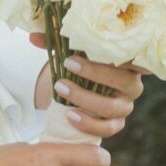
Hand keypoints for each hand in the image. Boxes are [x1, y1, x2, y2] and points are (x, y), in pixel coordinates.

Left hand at [30, 33, 145, 140]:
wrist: (80, 87)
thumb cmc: (80, 62)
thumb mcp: (71, 47)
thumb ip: (56, 40)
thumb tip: (33, 37)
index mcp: (128, 61)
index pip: (131, 56)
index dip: (112, 52)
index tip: (88, 44)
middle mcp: (132, 84)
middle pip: (124, 81)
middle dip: (94, 73)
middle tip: (67, 64)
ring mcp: (125, 106)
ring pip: (112, 107)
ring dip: (85, 99)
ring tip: (60, 89)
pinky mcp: (117, 124)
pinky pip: (107, 128)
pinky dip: (89, 124)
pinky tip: (70, 116)